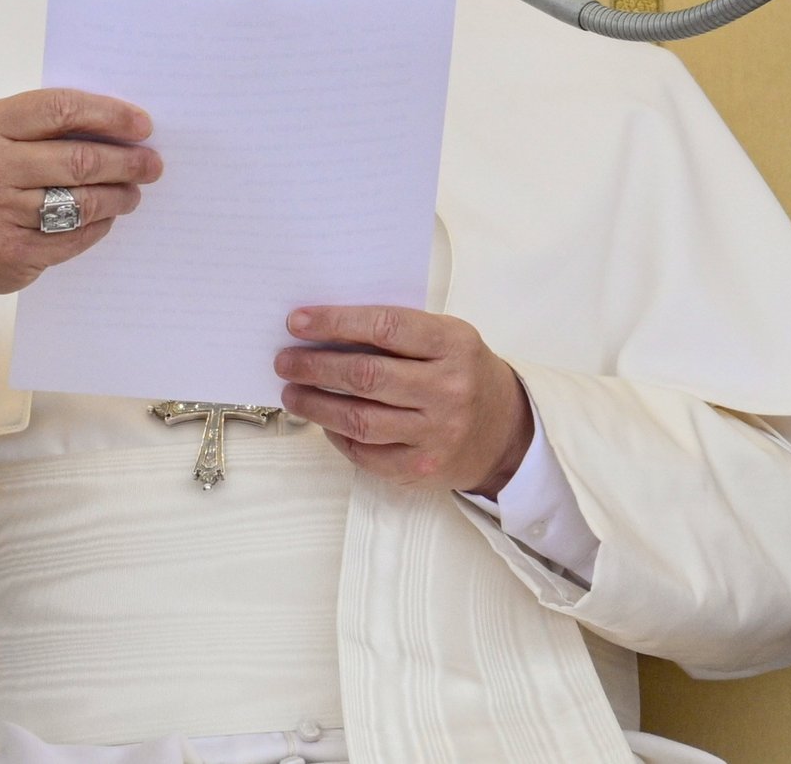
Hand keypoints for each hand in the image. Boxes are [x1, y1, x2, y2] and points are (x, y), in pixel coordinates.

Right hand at [0, 89, 160, 311]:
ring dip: (119, 196)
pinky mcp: (12, 252)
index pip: (60, 109)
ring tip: (133, 192)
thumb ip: (45, 126)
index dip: (109, 114)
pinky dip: (99, 226)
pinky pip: (74, 237)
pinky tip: (107, 217)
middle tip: (152, 164)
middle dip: (125, 161)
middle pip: (78, 160)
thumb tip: (119, 125)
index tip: (143, 125)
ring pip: (81, 202)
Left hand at [274, 305, 534, 497]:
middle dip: (315, 366)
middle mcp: (448, 389)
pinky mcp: (423, 468)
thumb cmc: (463, 374)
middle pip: (367, 376)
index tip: (297, 322)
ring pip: (360, 419)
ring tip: (292, 393)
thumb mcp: (446, 339)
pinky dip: (337, 437)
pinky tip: (323, 423)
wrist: (506, 431)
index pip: (386, 327)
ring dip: (316, 405)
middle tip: (285, 361)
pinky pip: (366, 454)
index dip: (336, 322)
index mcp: (453, 345)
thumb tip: (325, 329)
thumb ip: (397, 332)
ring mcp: (437, 433)